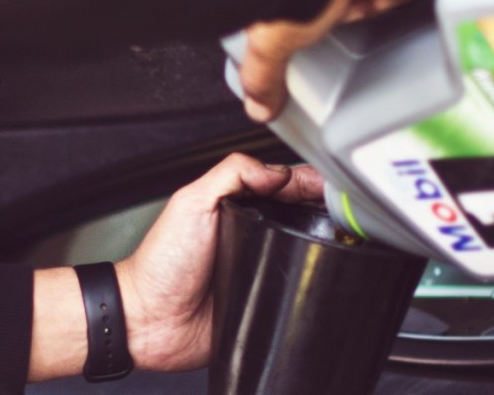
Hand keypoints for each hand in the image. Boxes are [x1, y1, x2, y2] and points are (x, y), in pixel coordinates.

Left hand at [116, 153, 322, 370]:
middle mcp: (253, 234)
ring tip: (342, 237)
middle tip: (343, 210)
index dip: (309, 182)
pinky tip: (323, 274)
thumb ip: (231, 175)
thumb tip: (277, 171)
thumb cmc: (161, 265)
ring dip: (324, 244)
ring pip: (306, 250)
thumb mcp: (191, 202)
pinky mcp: (267, 299)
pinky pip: (297, 290)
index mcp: (237, 206)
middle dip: (326, 209)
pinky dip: (311, 282)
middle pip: (302, 214)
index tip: (330, 184)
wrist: (150, 321)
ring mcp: (262, 266)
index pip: (283, 185)